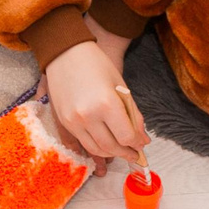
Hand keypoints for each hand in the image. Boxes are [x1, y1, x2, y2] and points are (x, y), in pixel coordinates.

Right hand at [42, 37, 144, 161]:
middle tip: (135, 153)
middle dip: (126, 152)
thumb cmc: (97, 65)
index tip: (142, 143)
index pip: (126, 136)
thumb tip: (143, 139)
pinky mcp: (65, 122)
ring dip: (112, 154)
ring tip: (122, 151)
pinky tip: (106, 144)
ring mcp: (74, 121)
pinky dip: (97, 148)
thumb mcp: (121, 87)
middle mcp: (88, 116)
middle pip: (112, 146)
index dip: (137, 143)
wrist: (65, 54)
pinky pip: (83, 143)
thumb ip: (133, 114)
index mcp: (107, 104)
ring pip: (96, 149)